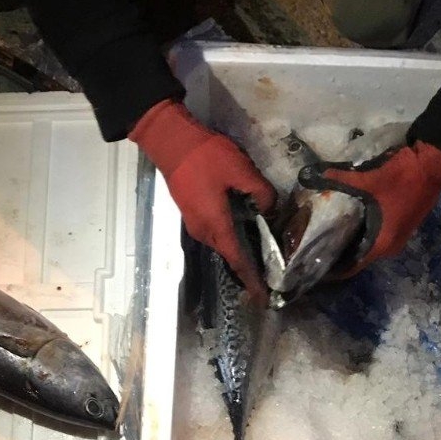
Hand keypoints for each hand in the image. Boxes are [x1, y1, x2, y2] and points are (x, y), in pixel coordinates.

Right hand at [128, 99, 276, 302]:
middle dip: (247, 266)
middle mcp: (203, 229)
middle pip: (228, 253)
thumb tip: (270, 208)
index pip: (237, 258)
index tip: (262, 297)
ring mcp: (194, 221)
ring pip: (221, 241)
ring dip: (238, 248)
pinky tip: (243, 226)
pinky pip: (214, 230)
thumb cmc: (205, 156)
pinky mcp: (191, 210)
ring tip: (260, 252)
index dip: (251, 279)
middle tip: (269, 272)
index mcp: (215, 224)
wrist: (170, 141)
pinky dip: (230, 234)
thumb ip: (260, 192)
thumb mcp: (241, 170)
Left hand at [297, 140, 440, 276]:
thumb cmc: (401, 179)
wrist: (433, 166)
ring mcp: (398, 237)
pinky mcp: (401, 226)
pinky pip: (377, 234)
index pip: (352, 267)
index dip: (332, 267)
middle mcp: (390, 247)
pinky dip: (364, 230)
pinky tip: (350, 218)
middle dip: (339, 250)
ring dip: (352, 238)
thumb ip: (341, 181)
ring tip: (328, 229)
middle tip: (315, 240)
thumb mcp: (367, 180)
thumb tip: (316, 175)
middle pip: (359, 256)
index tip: (314, 262)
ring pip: (369, 244)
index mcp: (382, 244)